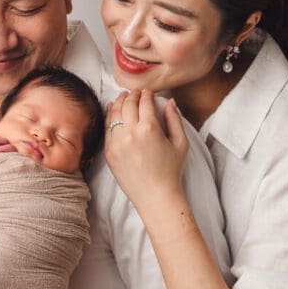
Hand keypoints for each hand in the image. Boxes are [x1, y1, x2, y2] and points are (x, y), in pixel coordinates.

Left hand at [104, 90, 188, 212]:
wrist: (156, 196)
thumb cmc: (171, 171)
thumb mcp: (181, 143)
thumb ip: (175, 120)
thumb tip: (170, 102)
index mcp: (150, 129)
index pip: (145, 102)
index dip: (146, 94)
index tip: (148, 92)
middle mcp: (130, 133)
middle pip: (127, 104)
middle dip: (132, 95)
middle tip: (135, 92)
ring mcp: (117, 143)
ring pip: (114, 114)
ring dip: (118, 102)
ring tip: (123, 97)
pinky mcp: (109, 152)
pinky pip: (107, 128)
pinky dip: (109, 116)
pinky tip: (112, 110)